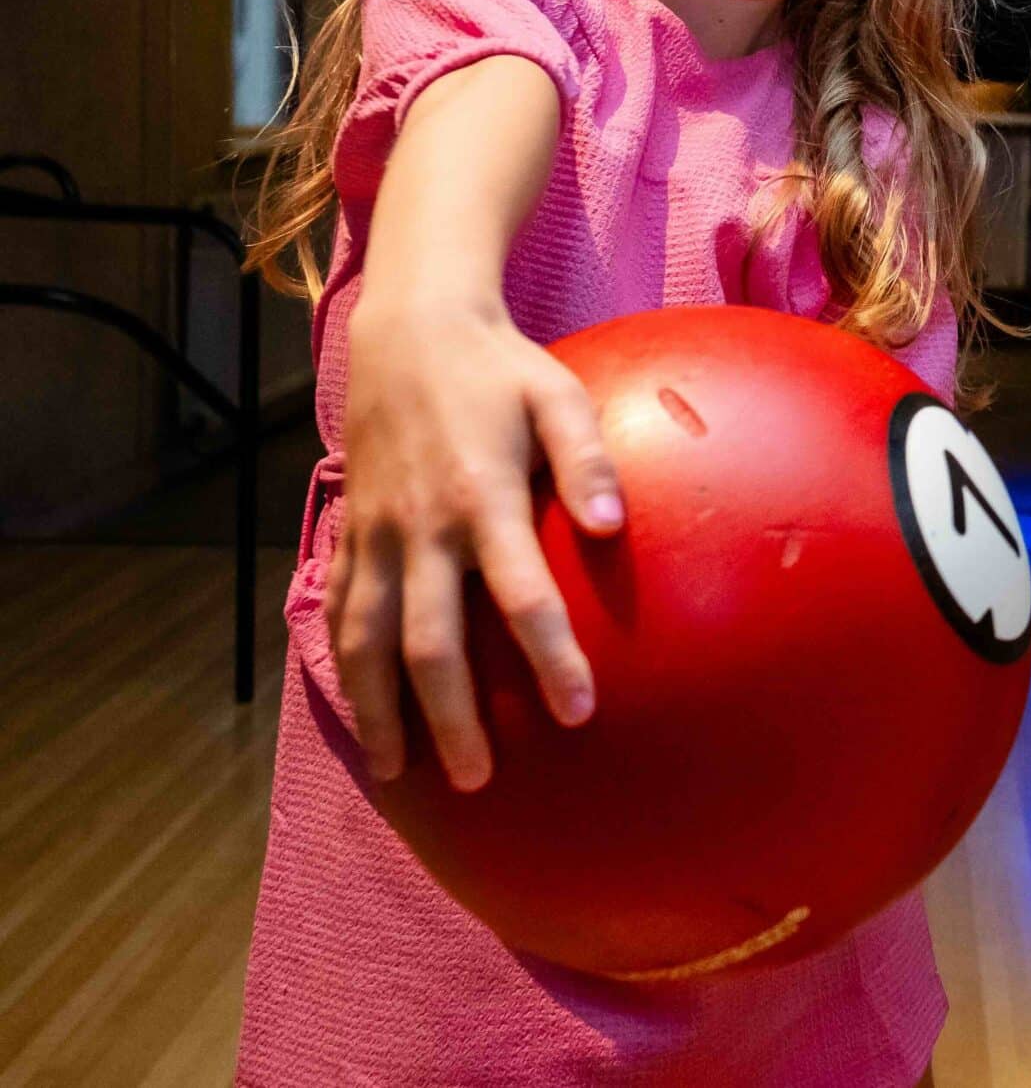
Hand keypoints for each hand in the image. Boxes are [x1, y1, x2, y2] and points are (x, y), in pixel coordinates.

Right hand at [328, 292, 625, 790]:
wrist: (410, 332)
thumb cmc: (502, 370)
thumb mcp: (559, 397)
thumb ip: (588, 459)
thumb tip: (610, 525)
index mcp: (482, 497)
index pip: (520, 596)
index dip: (549, 658)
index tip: (577, 713)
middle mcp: (421, 527)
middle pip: (430, 643)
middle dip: (452, 717)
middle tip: (479, 780)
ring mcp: (376, 534)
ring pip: (366, 641)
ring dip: (381, 712)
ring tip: (400, 774)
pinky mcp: (350, 532)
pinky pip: (339, 612)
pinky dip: (346, 667)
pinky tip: (363, 713)